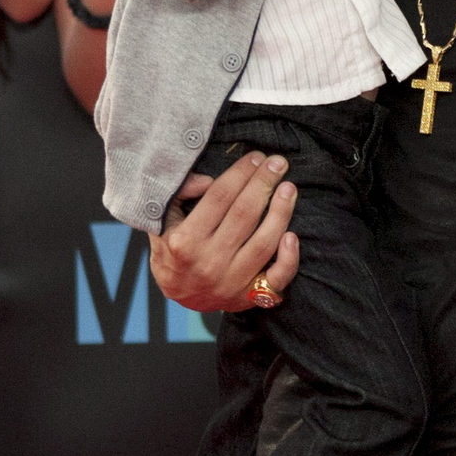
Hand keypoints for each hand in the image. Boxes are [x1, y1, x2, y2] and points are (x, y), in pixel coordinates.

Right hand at [149, 151, 299, 313]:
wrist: (180, 298)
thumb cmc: (173, 252)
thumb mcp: (162, 221)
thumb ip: (179, 195)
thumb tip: (207, 180)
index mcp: (185, 241)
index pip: (219, 197)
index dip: (240, 173)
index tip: (255, 157)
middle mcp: (209, 262)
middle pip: (244, 214)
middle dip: (264, 183)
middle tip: (278, 162)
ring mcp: (232, 281)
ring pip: (264, 242)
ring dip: (281, 211)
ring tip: (289, 187)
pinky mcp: (249, 295)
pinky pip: (277, 277)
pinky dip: (289, 258)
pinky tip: (292, 235)